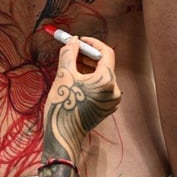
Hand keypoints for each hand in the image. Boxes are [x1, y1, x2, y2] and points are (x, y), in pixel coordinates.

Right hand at [42, 36, 120, 160]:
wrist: (63, 136)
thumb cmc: (63, 106)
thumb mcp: (63, 75)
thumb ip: (69, 54)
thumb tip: (72, 41)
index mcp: (107, 81)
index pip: (106, 53)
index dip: (92, 43)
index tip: (78, 40)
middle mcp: (114, 91)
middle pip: (104, 64)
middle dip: (87, 55)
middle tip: (72, 50)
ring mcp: (111, 101)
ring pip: (101, 76)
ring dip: (87, 67)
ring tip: (70, 64)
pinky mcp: (106, 108)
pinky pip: (100, 87)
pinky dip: (89, 80)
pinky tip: (75, 79)